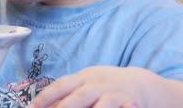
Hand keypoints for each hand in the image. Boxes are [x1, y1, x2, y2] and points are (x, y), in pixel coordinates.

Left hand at [28, 66, 160, 107]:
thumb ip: (68, 93)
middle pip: (79, 96)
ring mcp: (114, 93)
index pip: (61, 86)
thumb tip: (41, 105)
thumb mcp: (86, 83)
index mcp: (83, 78)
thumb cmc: (104, 86)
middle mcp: (97, 84)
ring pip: (101, 105)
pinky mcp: (130, 103)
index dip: (45, 97)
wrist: (141, 83)